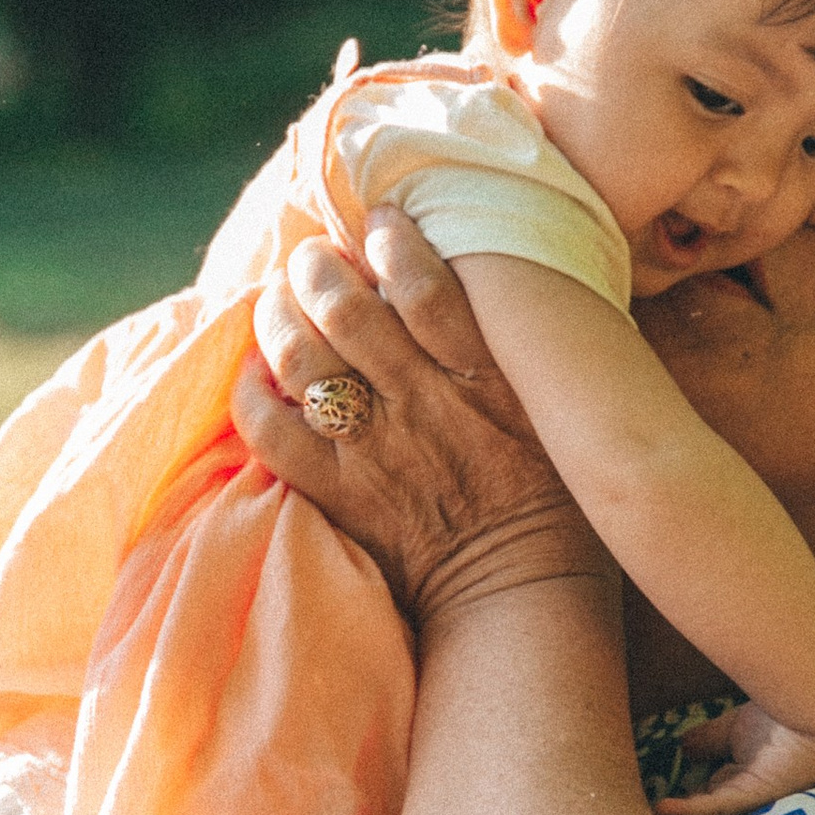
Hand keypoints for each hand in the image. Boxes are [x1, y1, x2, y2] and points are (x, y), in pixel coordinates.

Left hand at [232, 209, 606, 631]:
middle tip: (316, 255)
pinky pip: (272, 433)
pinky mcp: (339, 494)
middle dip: (319, 267)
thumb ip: (527, 345)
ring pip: (302, 360)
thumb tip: (506, 279)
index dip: (392, 241)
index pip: (424, 286)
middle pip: (347, 311)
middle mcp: (422, 405)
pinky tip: (257, 371)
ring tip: (280, 297)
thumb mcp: (562, 408)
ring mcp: (374, 451)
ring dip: (279, 314)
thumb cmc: (556, 496)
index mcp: (485, 378)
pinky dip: (252, 393)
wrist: (523, 594)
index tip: (381, 221)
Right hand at [650, 700, 814, 814]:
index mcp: (741, 777)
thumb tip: (681, 748)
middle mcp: (744, 792)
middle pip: (703, 812)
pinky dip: (689, 811)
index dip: (680, 804)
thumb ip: (708, 740)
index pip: (704, 797)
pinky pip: (717, 806)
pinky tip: (661, 809)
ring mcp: (750, 796)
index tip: (648, 806)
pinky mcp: (755, 793)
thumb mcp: (735, 729)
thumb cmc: (785, 714)